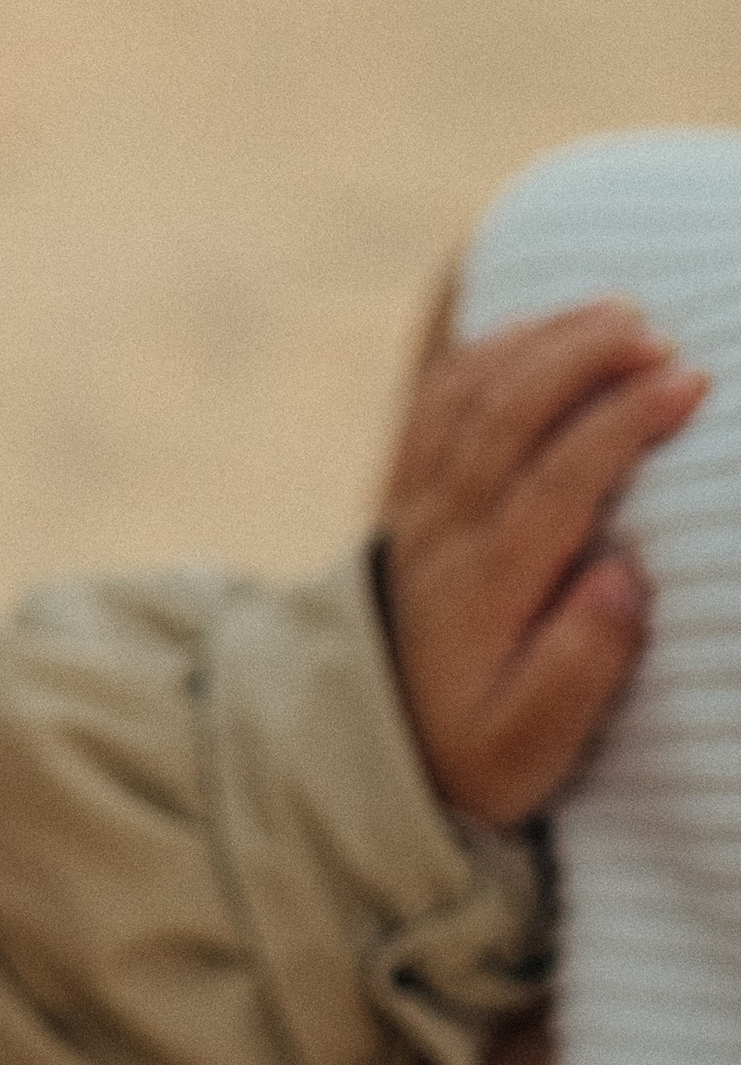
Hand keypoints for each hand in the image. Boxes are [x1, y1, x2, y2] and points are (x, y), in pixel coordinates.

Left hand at [381, 296, 707, 825]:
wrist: (374, 751)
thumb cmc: (474, 750)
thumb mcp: (529, 746)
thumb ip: (581, 667)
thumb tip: (623, 577)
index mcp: (485, 588)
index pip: (556, 481)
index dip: (621, 424)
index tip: (689, 384)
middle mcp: (443, 535)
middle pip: (504, 418)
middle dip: (581, 360)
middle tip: (657, 332)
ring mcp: (417, 509)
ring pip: (468, 400)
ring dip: (539, 345)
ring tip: (617, 312)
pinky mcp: (407, 500)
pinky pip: (434, 408)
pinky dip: (483, 357)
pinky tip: (533, 329)